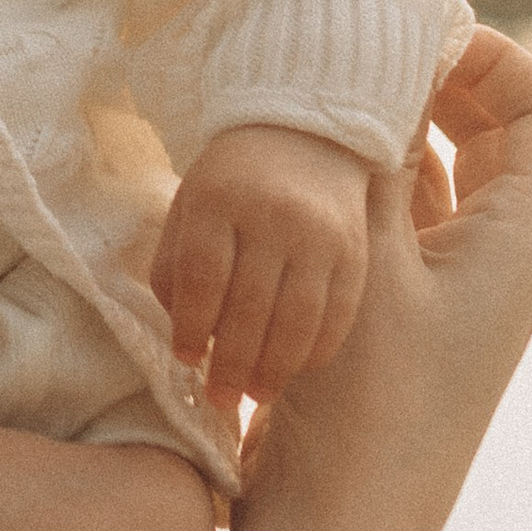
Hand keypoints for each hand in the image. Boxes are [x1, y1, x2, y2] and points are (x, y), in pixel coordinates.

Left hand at [151, 123, 371, 414]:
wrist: (306, 132)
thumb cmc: (232, 180)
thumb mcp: (189, 206)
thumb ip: (175, 267)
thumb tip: (184, 335)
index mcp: (221, 200)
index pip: (204, 276)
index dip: (193, 326)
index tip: (186, 359)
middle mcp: (276, 216)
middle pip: (252, 306)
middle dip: (232, 363)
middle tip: (218, 398)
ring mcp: (323, 234)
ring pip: (299, 318)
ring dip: (276, 367)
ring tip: (255, 395)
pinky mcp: (356, 252)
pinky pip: (339, 314)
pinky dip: (315, 350)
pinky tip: (294, 369)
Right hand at [229, 29, 531, 530]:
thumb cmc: (361, 407)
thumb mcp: (363, 265)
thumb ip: (371, 167)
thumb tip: (371, 84)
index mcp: (521, 243)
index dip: (494, 60)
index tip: (414, 42)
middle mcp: (501, 262)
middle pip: (497, 137)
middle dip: (433, 89)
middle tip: (354, 62)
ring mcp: (455, 293)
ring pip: (441, 181)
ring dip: (389, 141)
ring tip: (317, 114)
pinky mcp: (407, 321)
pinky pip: (400, 227)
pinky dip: (362, 192)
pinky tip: (298, 184)